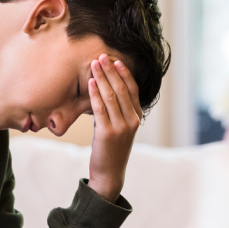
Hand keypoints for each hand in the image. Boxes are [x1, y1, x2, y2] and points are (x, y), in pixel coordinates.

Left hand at [87, 54, 141, 202]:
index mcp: (137, 116)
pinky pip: (100, 108)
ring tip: (94, 64)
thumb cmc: (111, 147)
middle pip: (121, 89)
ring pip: (111, 96)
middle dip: (110, 70)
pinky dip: (95, 94)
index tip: (114, 60)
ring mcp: (121, 127)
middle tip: (101, 56)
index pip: (132, 89)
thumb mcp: (118, 126)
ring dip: (102, 78)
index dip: (124, 73)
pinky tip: (91, 83)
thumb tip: (103, 88)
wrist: (109, 172)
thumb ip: (115, 109)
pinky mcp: (108, 133)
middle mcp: (132, 120)